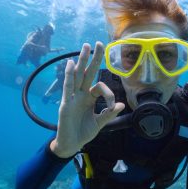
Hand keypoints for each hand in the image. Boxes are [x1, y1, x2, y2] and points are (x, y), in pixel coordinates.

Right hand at [50, 42, 124, 157]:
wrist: (71, 145)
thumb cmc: (84, 133)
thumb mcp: (100, 123)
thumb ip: (109, 114)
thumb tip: (122, 105)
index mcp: (89, 98)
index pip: (100, 87)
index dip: (109, 93)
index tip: (113, 106)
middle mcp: (81, 95)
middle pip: (88, 73)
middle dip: (93, 58)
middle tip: (98, 43)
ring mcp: (72, 98)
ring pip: (77, 76)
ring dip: (81, 61)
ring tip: (85, 47)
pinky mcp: (65, 104)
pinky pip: (67, 87)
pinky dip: (69, 76)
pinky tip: (71, 64)